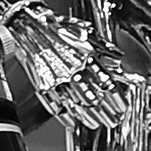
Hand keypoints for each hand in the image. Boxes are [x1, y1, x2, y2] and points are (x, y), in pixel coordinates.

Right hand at [5, 8, 135, 134]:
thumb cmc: (58, 28)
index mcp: (86, 57)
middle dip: (105, 113)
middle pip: (93, 99)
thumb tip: (118, 59)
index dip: (116, 99)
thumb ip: (104, 48)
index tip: (122, 108)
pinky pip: (55, 106)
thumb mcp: (86, 33)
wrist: (28, 26)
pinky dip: (65, 117)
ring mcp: (57, 80)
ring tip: (97, 124)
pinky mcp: (42, 85)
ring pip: (76, 106)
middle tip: (113, 120)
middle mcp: (73, 71)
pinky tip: (72, 122)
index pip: (106, 84)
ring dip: (88, 118)